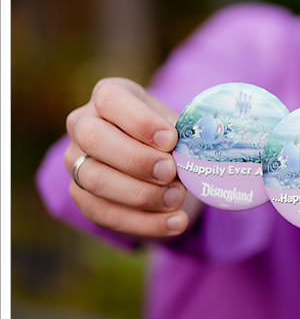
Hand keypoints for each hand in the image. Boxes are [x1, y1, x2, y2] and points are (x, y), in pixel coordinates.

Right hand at [64, 77, 201, 237]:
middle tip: (170, 171)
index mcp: (109, 96)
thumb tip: (205, 145)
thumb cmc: (171, 137)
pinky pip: (104, 214)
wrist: (161, 165)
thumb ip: (186, 133)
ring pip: (94, 179)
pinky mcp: (81, 196)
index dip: (140, 121)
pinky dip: (144, 223)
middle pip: (94, 138)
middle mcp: (83, 125)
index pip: (111, 99)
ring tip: (177, 198)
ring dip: (141, 194)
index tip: (171, 140)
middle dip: (136, 159)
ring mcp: (76, 161)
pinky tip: (176, 223)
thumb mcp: (180, 126)